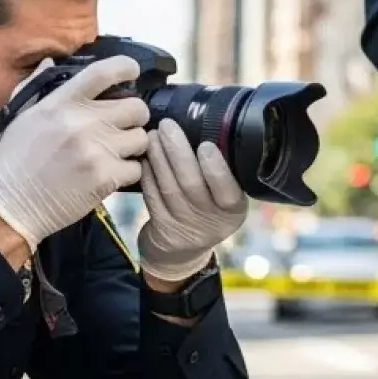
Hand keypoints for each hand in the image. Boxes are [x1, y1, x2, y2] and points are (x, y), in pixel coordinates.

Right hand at [0, 55, 150, 251]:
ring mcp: (95, 150)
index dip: (126, 67)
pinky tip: (110, 174)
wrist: (10, 207)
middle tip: (122, 126)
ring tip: (115, 152)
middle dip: (134, 116)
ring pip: (141, 137)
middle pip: (136, 107)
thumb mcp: (19, 117)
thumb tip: (49, 62)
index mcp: (60, 104)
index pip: (104, 72)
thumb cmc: (13, 162)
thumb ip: (36, 87)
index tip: (132, 72)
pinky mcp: (105, 177)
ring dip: (132, 145)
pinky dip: (128, 172)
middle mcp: (81, 122)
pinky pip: (136, 167)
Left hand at [135, 120, 248, 281]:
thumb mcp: (224, 200)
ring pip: (169, 187)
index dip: (216, 168)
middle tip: (167, 125)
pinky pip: (152, 196)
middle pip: (192, 184)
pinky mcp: (161, 228)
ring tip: (153, 134)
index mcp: (234, 209)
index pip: (227, 189)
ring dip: (159, 158)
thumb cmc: (208, 212)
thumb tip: (210, 128)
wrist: (182, 253)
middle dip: (178, 152)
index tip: (205, 144)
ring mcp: (184, 226)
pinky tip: (144, 157)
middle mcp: (212, 221)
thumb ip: (222, 174)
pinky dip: (147, 174)